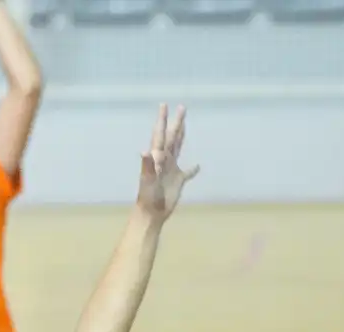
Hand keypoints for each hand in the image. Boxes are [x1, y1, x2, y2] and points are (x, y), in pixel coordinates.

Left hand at [136, 104, 198, 222]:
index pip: (160, 134)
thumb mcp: (147, 181)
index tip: (165, 105)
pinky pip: (187, 173)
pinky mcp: (178, 181)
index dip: (163, 120)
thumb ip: (147, 166)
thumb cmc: (148, 197)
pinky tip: (198, 166)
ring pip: (177, 148)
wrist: (151, 213)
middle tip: (181, 108)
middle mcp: (164, 160)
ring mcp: (171, 169)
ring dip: (181, 137)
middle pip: (171, 137)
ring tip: (185, 125)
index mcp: (157, 157)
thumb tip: (145, 151)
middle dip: (176, 123)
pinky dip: (193, 169)